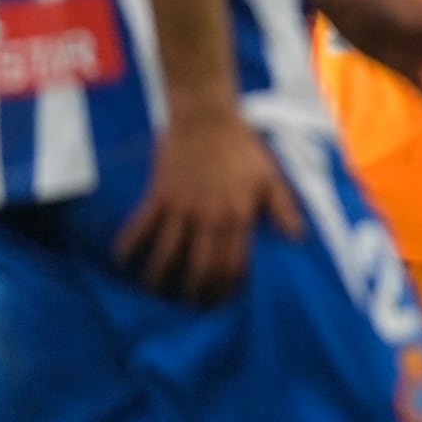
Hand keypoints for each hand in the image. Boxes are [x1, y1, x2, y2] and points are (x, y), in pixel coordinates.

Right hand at [116, 108, 303, 300]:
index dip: (227, 288)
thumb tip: (298, 238)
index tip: (222, 300)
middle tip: (190, 305)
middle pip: (200, 267)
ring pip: (166, 254)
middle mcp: (209, 217)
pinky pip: (140, 226)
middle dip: (195, 293)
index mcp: (238, 215)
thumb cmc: (242, 146)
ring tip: (156, 292)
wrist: (207, 116)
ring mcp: (181, 207)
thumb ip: (284, 208)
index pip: (233, 264)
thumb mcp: (270, 176)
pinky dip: (129, 246)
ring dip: (159, 278)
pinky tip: (123, 261)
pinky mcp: (159, 194)